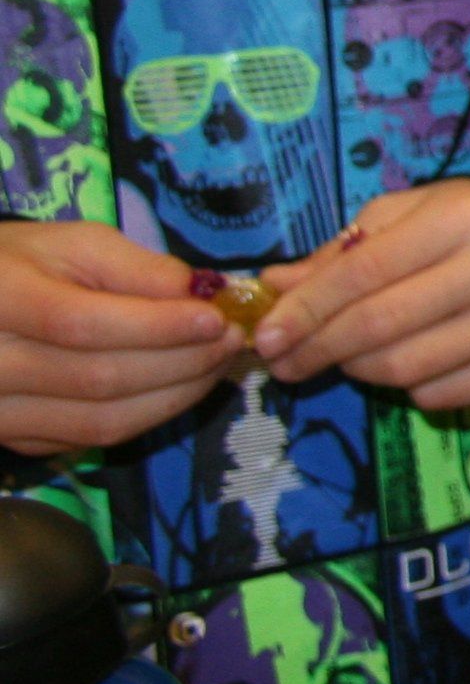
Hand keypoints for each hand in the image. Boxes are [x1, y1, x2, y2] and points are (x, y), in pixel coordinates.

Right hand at [0, 220, 241, 456]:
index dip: (156, 327)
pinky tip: (182, 386)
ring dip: (175, 395)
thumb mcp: (75, 245)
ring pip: (101, 421)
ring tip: (219, 362)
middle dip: (181, 362)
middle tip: (233, 339)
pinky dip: (149, 415)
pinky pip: (93, 437)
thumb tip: (200, 294)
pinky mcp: (17, 439)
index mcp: (0, 301)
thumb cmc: (26, 264)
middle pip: (98, 379)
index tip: (216, 318)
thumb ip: (137, 268)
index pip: (82, 325)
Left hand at [259, 181, 469, 409]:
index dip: (305, 308)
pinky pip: (435, 395)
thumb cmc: (460, 229)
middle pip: (378, 326)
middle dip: (316, 348)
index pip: (363, 272)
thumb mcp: (402, 217)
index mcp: (464, 217)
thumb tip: (275, 287)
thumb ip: (340, 253)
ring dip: (356, 368)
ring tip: (345, 355)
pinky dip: (406, 386)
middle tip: (282, 362)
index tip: (265, 335)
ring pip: (401, 368)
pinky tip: (409, 358)